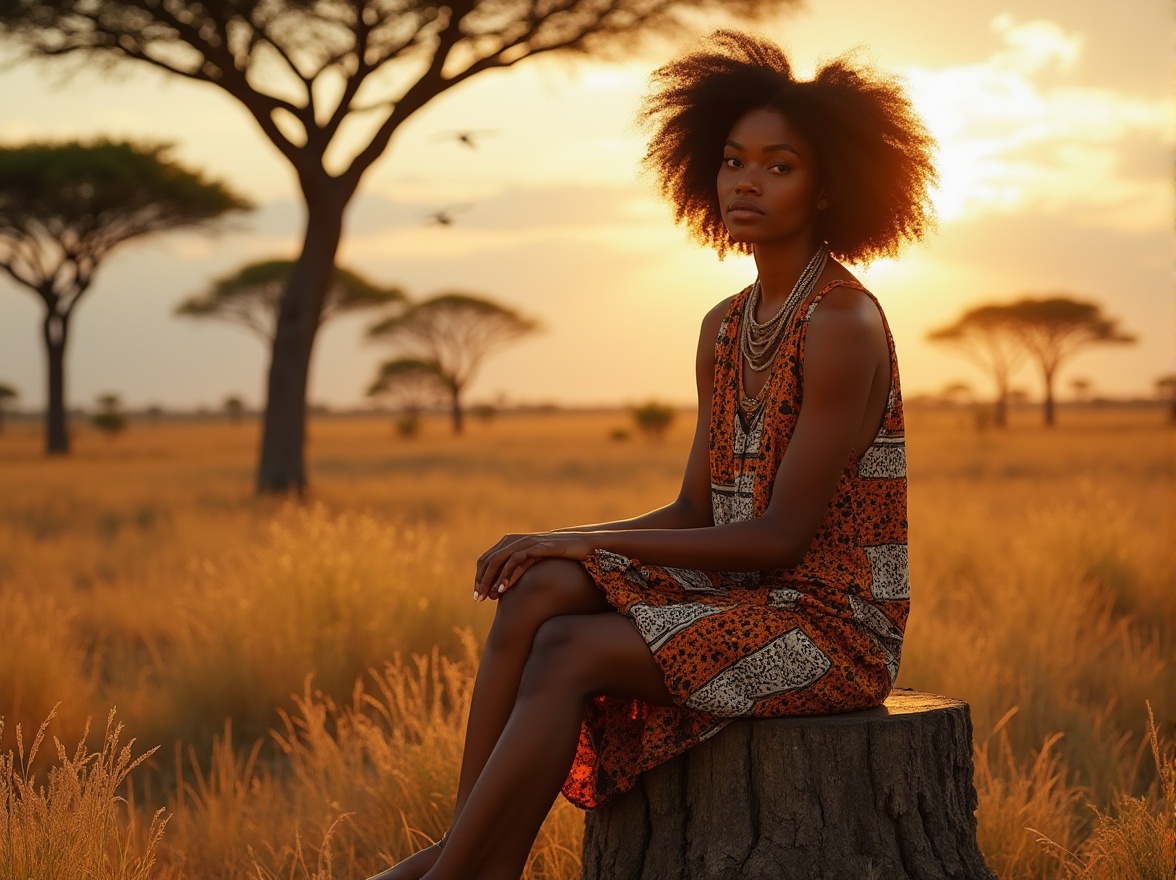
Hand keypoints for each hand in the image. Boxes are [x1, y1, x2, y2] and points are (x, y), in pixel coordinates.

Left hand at [473, 532, 594, 601]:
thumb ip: (516, 570)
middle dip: (482, 581)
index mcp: (510, 542)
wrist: (581, 544)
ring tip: (490, 597)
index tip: (477, 596)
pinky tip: (505, 589)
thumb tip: (499, 589)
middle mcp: (515, 540)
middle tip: (478, 599)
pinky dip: (509, 574)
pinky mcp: (539, 546)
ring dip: (492, 579)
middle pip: (489, 560)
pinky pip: (519, 559)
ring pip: (501, 560)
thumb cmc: (556, 556)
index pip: (485, 560)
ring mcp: (527, 542)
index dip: (478, 578)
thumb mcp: (532, 562)